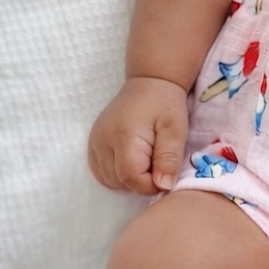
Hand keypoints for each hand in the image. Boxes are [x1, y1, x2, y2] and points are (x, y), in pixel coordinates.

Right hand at [88, 76, 188, 195]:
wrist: (149, 82)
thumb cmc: (165, 104)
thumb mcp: (176, 129)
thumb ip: (169, 158)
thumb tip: (164, 186)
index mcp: (123, 137)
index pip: (131, 178)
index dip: (151, 184)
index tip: (165, 174)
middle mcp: (102, 142)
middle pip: (119, 181)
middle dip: (141, 182)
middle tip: (158, 164)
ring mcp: (94, 143)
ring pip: (109, 180)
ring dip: (129, 180)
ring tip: (147, 160)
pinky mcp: (93, 144)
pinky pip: (101, 173)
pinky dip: (117, 175)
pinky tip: (133, 162)